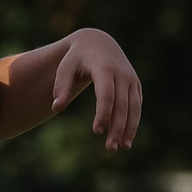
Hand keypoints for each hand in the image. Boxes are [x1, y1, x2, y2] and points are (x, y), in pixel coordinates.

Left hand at [50, 29, 140, 151]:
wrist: (98, 43)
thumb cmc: (76, 58)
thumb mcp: (65, 68)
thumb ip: (61, 87)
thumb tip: (55, 108)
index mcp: (104, 68)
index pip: (106, 95)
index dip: (103, 114)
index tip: (97, 131)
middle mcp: (122, 74)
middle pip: (122, 105)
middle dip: (117, 127)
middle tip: (110, 148)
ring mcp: (131, 79)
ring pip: (133, 107)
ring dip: (129, 128)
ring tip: (123, 148)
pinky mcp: (136, 85)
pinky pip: (136, 106)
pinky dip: (133, 122)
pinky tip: (126, 139)